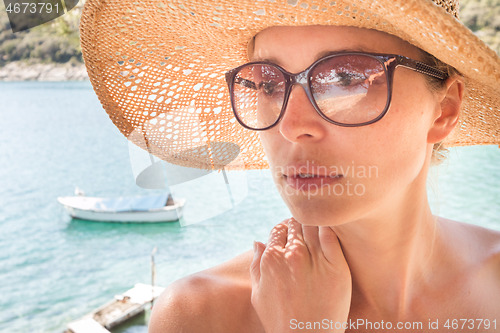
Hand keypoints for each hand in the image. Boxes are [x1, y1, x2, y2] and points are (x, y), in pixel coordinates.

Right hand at [250, 218, 351, 332]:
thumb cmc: (280, 320)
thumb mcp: (259, 294)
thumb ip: (256, 265)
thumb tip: (257, 242)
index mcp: (271, 259)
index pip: (278, 229)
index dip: (284, 230)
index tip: (290, 234)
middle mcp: (292, 255)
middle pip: (296, 224)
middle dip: (299, 225)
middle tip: (305, 233)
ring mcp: (315, 260)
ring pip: (313, 226)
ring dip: (314, 225)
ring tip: (318, 232)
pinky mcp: (336, 266)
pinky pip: (332, 236)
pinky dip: (329, 229)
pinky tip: (329, 233)